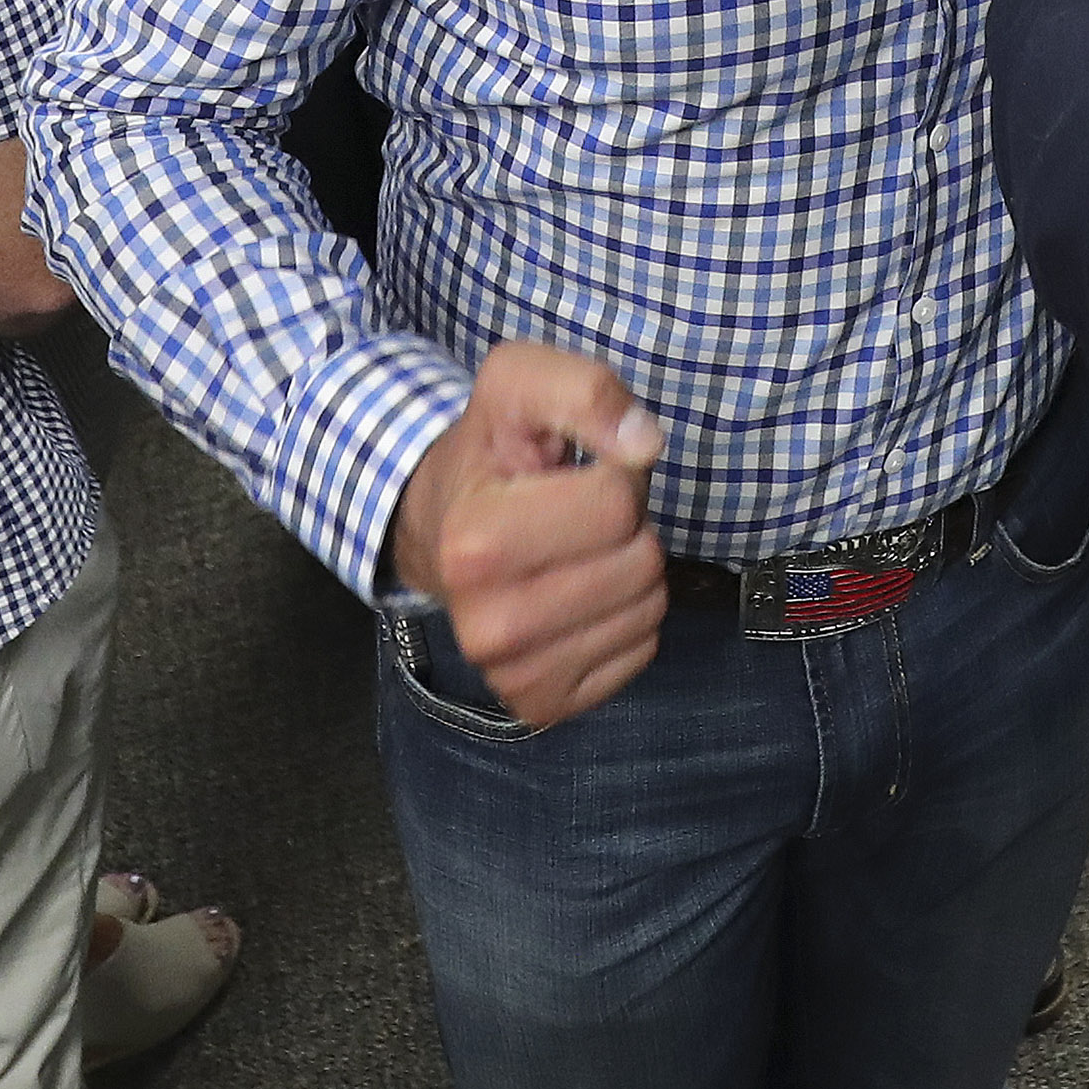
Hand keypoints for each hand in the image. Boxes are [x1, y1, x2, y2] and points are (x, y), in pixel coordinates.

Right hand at [387, 342, 671, 724]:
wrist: (440, 528)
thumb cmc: (491, 456)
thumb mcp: (520, 385)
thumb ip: (584, 392)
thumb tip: (645, 443)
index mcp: (473, 546)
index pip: (619, 506)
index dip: (613, 476)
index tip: (570, 475)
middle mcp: (488, 627)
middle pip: (641, 563)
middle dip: (625, 526)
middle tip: (574, 515)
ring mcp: (513, 674)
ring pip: (648, 610)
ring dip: (628, 571)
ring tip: (575, 551)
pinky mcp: (542, 703)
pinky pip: (641, 652)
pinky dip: (626, 618)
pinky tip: (579, 595)